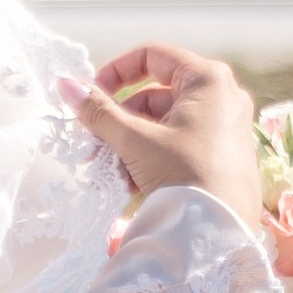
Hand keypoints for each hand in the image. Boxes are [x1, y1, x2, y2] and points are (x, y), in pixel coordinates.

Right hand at [61, 42, 264, 237]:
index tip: (92, 95)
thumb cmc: (185, 177)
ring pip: (165, 122)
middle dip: (120, 118)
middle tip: (95, 140)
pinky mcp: (225, 154)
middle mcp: (224, 96)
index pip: (153, 56)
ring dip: (132, 141)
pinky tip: (131, 182)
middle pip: (157, 93)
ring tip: (109, 168)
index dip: (117, 71)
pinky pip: (180, 142)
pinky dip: (153, 154)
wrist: (221, 236)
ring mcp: (227, 126)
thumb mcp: (136, 141)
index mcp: (209, 79)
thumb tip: (64, 83)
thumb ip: (99, 111)